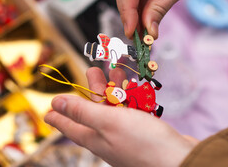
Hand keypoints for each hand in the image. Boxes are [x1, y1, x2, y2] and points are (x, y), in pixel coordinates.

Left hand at [45, 67, 198, 166]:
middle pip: (93, 111)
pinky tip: (134, 85)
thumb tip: (54, 105)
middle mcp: (108, 138)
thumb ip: (82, 112)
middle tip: (92, 70)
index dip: (58, 116)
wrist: (180, 159)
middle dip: (92, 90)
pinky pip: (132, 111)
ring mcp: (127, 135)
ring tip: (115, 69)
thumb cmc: (142, 142)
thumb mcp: (107, 122)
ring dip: (114, 88)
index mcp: (95, 138)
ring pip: (115, 108)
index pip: (70, 125)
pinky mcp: (144, 132)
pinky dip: (131, 97)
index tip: (47, 111)